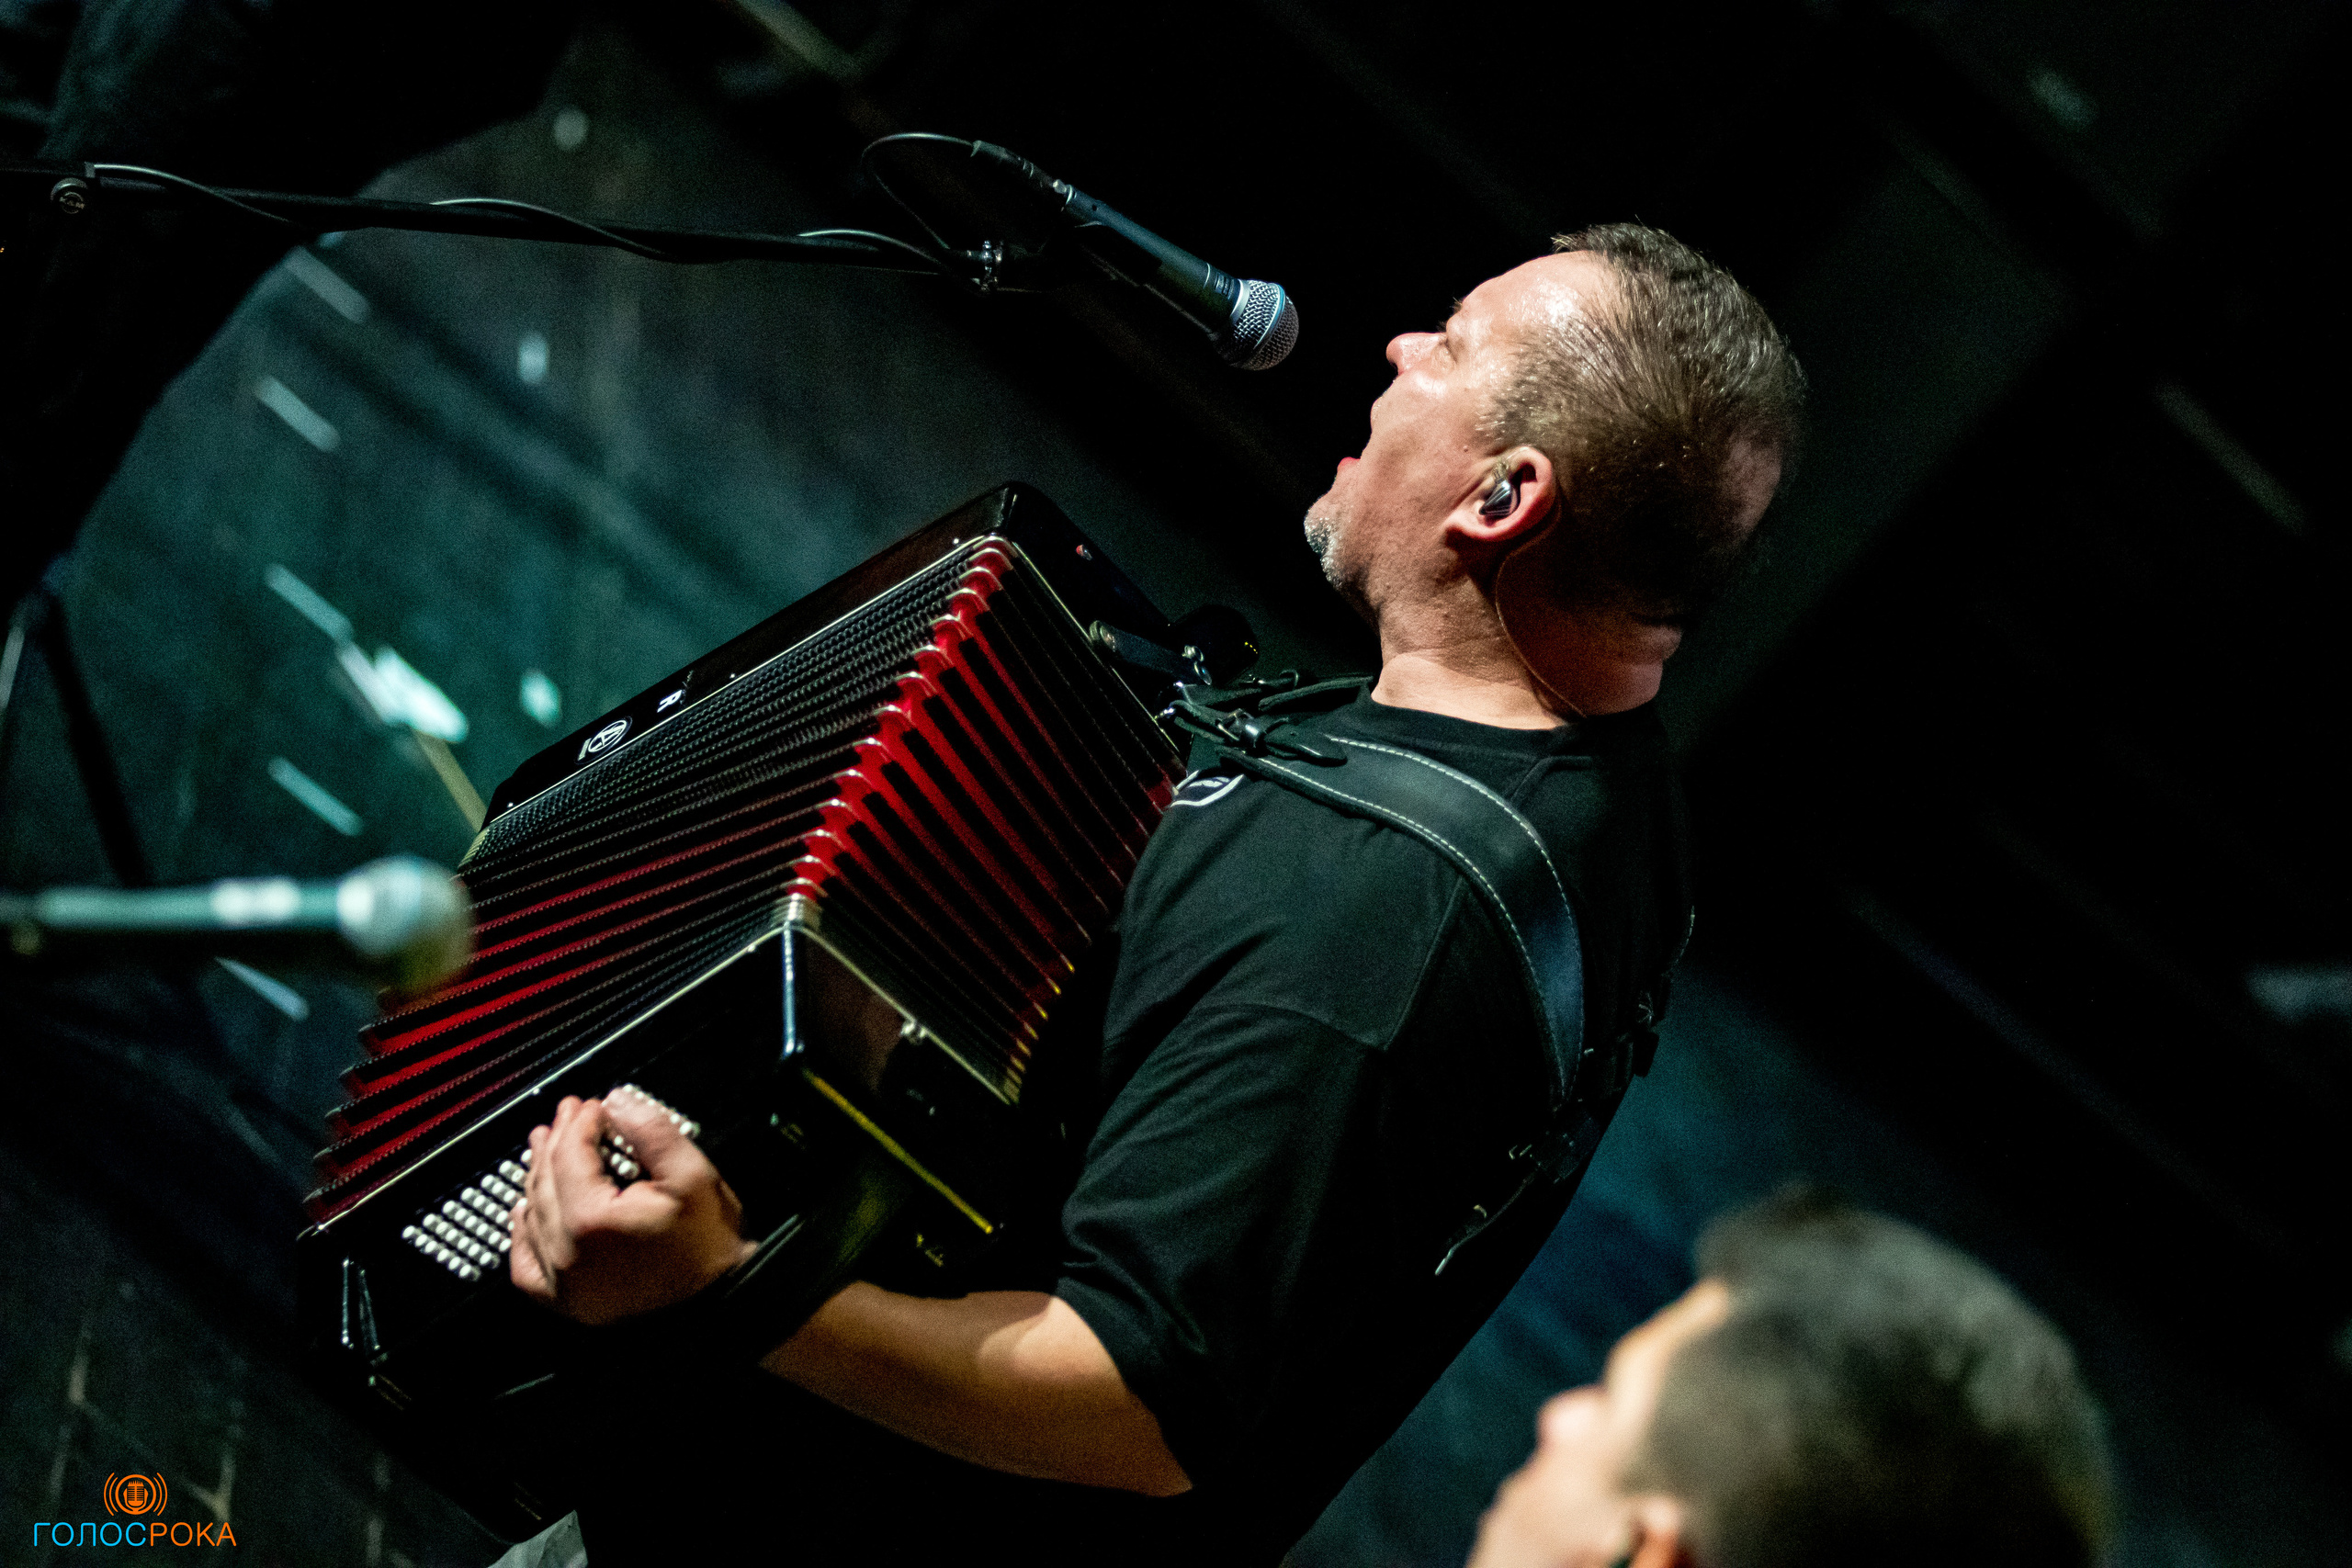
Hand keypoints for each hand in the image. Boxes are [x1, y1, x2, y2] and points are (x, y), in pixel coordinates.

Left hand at [509, 1087, 756, 1324]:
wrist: (720, 1308)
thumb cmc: (710, 1250)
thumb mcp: (694, 1178)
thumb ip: (652, 1133)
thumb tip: (618, 1102)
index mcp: (592, 1221)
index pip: (570, 1155)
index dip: (580, 1122)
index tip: (594, 1105)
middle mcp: (566, 1254)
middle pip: (546, 1181)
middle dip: (556, 1140)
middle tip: (568, 1114)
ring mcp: (562, 1283)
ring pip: (533, 1215)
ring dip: (538, 1176)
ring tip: (546, 1149)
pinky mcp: (567, 1302)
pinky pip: (526, 1265)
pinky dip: (523, 1233)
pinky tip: (525, 1212)